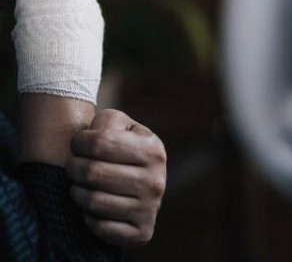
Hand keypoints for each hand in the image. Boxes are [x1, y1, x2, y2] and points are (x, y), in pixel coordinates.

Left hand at [66, 109, 166, 248]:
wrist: (143, 182)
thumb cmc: (124, 149)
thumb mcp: (123, 127)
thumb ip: (108, 122)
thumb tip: (92, 136)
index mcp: (153, 149)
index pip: (101, 142)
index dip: (80, 142)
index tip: (76, 143)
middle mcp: (156, 180)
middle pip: (93, 172)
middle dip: (73, 167)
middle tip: (71, 165)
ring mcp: (150, 208)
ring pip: (94, 201)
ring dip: (76, 192)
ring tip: (76, 184)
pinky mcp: (142, 232)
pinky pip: (100, 227)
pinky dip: (87, 217)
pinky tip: (89, 206)